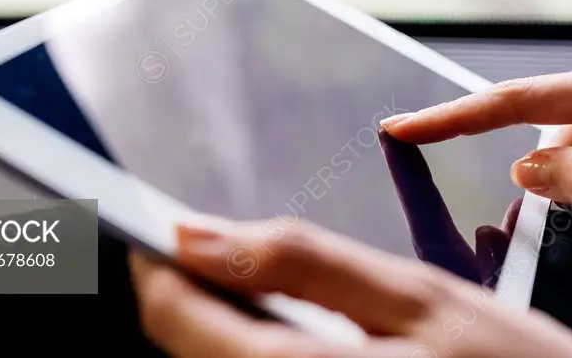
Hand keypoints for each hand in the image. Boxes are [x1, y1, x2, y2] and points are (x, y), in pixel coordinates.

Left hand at [130, 221, 571, 356]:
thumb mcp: (416, 297)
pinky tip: (297, 332)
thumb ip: (302, 262)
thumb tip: (198, 233)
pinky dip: (261, 350)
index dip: (158, 266)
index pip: (178, 322)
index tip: (155, 226)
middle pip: (194, 354)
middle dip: (192, 295)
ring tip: (258, 286)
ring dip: (223, 327)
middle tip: (215, 247)